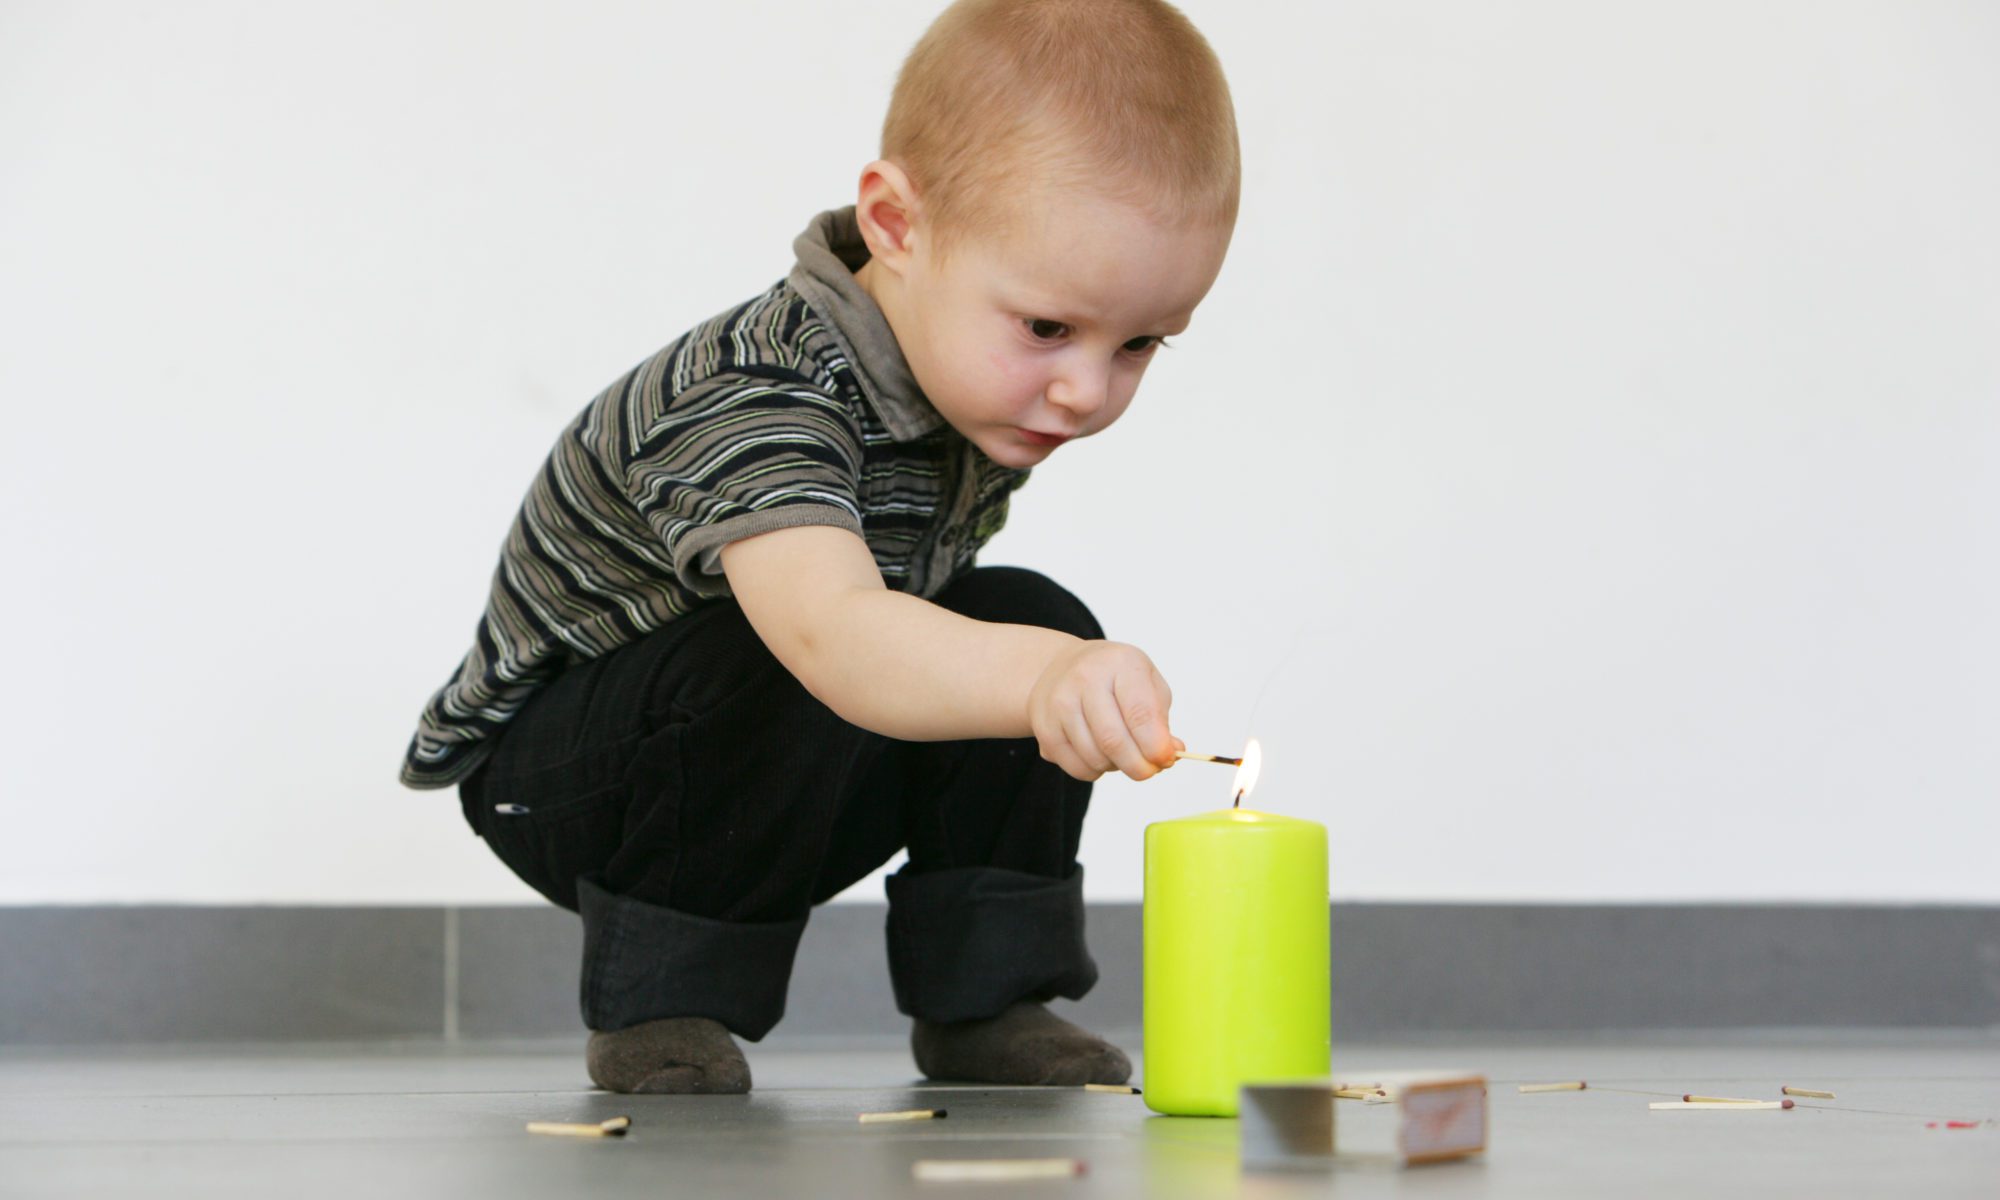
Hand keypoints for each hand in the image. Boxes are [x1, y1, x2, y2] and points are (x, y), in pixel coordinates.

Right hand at [1027, 641, 1183, 781]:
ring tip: (1121, 752)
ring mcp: (1059, 702)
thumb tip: (1170, 754)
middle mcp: (1085, 678)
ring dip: (1116, 766)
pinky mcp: (1044, 727)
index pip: (1140, 713)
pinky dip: (1095, 771)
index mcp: (1120, 663)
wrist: (1061, 666)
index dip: (1156, 746)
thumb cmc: (1113, 678)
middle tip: (1149, 771)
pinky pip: (1076, 767)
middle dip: (1138, 766)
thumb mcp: (1146, 683)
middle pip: (1113, 741)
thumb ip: (1160, 719)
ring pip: (1094, 758)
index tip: (1166, 760)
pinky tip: (1099, 753)